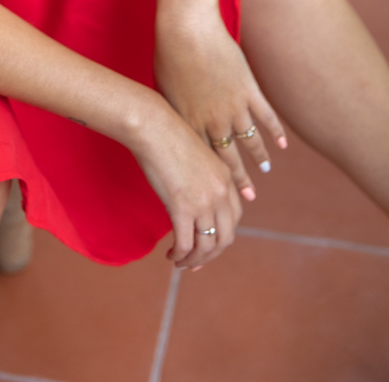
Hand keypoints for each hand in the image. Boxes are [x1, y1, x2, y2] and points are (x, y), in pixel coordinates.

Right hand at [128, 94, 242, 269]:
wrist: (153, 126)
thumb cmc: (168, 136)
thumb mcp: (197, 158)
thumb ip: (203, 179)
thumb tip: (194, 198)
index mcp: (226, 178)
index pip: (234, 219)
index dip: (222, 237)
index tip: (207, 246)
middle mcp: (221, 192)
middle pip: (225, 238)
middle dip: (211, 256)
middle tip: (195, 263)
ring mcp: (204, 201)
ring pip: (207, 246)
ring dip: (194, 260)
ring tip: (180, 262)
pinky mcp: (182, 207)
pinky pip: (186, 243)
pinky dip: (180, 255)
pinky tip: (170, 255)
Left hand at [155, 7, 286, 203]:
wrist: (188, 28)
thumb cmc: (169, 53)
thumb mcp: (164, 87)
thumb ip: (174, 109)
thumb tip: (174, 123)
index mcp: (189, 121)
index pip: (204, 158)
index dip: (215, 177)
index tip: (223, 194)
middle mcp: (212, 120)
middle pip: (229, 157)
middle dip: (240, 180)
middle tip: (249, 198)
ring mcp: (233, 106)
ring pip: (250, 141)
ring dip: (259, 158)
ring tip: (265, 170)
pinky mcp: (248, 89)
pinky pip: (266, 117)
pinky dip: (274, 133)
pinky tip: (281, 146)